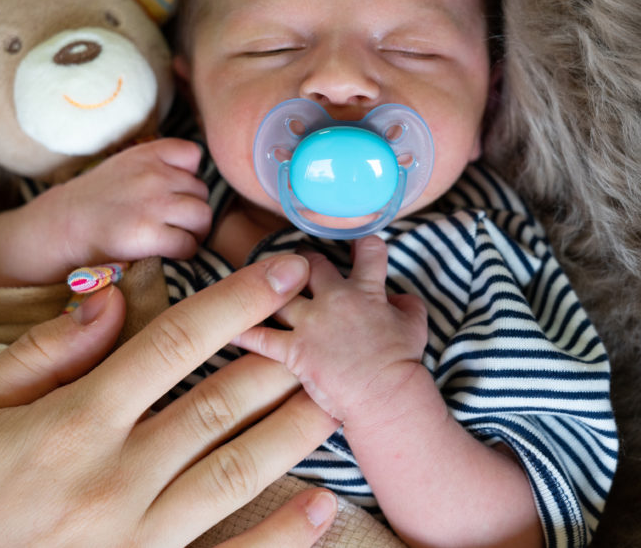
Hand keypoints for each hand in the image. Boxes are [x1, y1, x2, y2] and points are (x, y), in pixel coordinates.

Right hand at [0, 253, 339, 547]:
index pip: (175, 341)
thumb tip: (108, 296)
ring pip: (236, 470)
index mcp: (74, 421)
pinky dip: (279, 536)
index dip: (237, 299)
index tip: (283, 270)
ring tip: (337, 393)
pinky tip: (318, 505)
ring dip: (294, 429)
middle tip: (327, 318)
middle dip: (281, 353)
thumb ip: (45, 351)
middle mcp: (116, 475)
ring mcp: (135, 535)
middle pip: (220, 401)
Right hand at [39, 136, 211, 266]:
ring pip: (202, 216)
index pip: (193, 154)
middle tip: (176, 222)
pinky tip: (168, 251)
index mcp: (146, 154)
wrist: (63, 226)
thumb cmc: (96, 200)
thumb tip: (193, 180)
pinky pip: (189, 243)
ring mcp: (153, 204)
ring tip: (178, 237)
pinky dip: (184, 251)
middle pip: (201, 190)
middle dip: (192, 208)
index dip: (189, 176)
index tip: (175, 191)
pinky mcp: (149, 234)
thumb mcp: (125, 165)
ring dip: (195, 231)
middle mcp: (153, 175)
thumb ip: (157, 165)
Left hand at [235, 236, 428, 423]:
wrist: (386, 397)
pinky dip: (241, 332)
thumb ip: (407, 303)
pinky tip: (225, 328)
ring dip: (266, 287)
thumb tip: (398, 297)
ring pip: (279, 293)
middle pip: (310, 265)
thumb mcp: (416, 326)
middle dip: (301, 261)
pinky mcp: (293, 349)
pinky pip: (259, 337)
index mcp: (366, 290)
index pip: (368, 251)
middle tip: (295, 264)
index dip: (363, 243)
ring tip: (254, 284)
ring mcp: (311, 323)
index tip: (357, 242)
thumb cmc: (402, 363)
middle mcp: (334, 298)